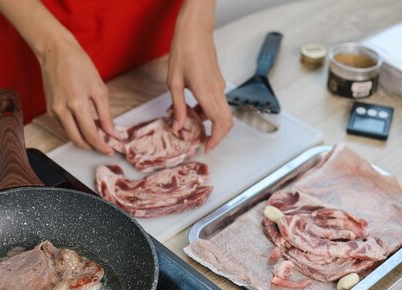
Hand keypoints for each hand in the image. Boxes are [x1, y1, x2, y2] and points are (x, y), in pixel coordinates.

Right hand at [38, 38, 117, 153]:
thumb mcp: (99, 89)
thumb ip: (106, 114)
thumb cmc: (78, 64)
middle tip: (105, 145)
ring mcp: (53, 111)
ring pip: (71, 135)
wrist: (55, 51)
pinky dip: (76, 129)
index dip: (102, 146)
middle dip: (92, 147)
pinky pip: (65, 126)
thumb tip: (111, 132)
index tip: (110, 150)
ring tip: (98, 132)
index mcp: (77, 104)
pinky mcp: (50, 110)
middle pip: (78, 141)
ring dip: (84, 138)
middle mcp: (62, 110)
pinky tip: (86, 123)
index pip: (91, 135)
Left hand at [168, 0, 232, 152]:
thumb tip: (179, 128)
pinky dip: (208, 113)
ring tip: (191, 126)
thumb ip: (178, 107)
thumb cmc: (183, 51)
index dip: (216, 140)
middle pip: (227, 122)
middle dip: (217, 136)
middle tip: (202, 143)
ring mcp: (219, 87)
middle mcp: (217, 91)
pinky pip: (217, 104)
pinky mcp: (217, 83)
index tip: (206, 148)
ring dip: (211, 124)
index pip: (221, 123)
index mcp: (207, 92)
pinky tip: (191, 111)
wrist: (195, 30)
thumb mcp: (173, 82)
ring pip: (223, 114)